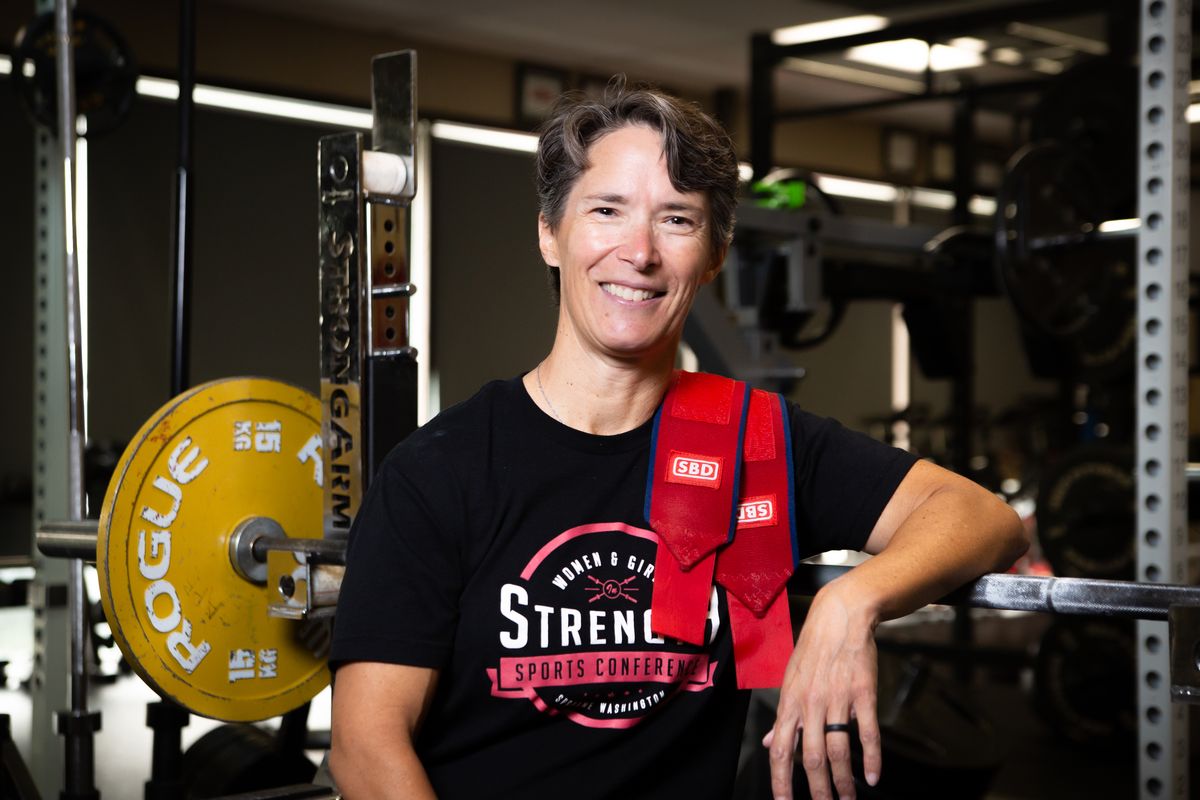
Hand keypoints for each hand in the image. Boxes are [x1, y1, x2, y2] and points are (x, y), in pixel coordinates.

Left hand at [762, 587, 880, 799]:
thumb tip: (769, 743)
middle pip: (810, 757)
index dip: (781, 780)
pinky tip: (872, 776)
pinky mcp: (863, 693)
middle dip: (817, 789)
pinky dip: (871, 758)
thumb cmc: (813, 650)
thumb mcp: (789, 681)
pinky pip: (867, 732)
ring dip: (843, 780)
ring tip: (848, 798)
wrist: (840, 617)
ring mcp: (837, 699)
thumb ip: (783, 717)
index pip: (779, 750)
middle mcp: (810, 703)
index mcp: (790, 703)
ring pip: (838, 750)